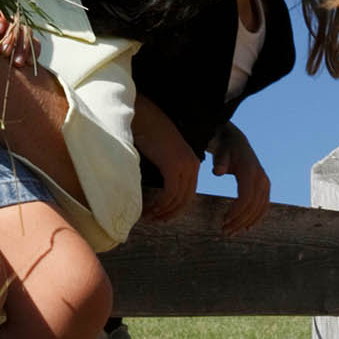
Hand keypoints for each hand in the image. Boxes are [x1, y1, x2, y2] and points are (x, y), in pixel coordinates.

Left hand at [0, 8, 41, 68]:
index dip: (0, 18)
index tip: (0, 29)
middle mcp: (4, 25)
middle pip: (13, 23)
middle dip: (11, 38)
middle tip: (5, 53)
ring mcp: (17, 34)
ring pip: (26, 32)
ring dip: (23, 47)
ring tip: (17, 63)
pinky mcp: (28, 45)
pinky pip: (35, 44)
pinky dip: (33, 52)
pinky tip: (28, 62)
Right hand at [135, 101, 200, 222]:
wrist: (145, 117)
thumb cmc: (150, 136)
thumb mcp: (163, 157)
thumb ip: (167, 172)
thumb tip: (161, 194)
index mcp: (192, 163)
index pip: (188, 194)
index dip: (175, 208)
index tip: (161, 216)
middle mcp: (193, 165)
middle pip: (185, 199)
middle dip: (170, 213)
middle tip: (154, 221)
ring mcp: (185, 165)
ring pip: (178, 199)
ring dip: (163, 211)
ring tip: (148, 216)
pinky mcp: (174, 166)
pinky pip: (171, 194)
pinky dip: (160, 205)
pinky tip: (149, 209)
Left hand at [210, 123, 270, 232]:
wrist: (237, 144)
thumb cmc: (226, 151)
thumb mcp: (221, 154)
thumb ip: (219, 162)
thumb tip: (217, 172)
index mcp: (250, 171)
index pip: (246, 197)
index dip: (236, 212)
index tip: (223, 221)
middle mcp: (261, 178)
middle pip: (253, 206)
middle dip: (239, 221)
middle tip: (224, 231)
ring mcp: (265, 183)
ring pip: (259, 208)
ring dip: (246, 222)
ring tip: (232, 232)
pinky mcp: (265, 187)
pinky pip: (264, 206)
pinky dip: (257, 218)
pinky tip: (247, 228)